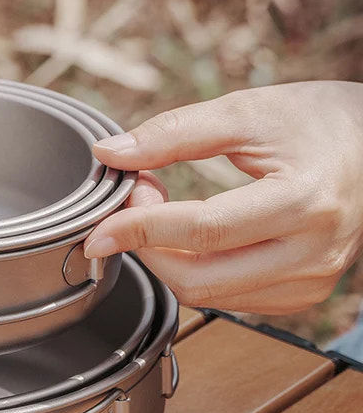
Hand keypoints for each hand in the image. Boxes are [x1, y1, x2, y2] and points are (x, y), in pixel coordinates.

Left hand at [86, 81, 362, 313]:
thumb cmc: (316, 120)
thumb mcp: (244, 112)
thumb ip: (173, 133)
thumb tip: (110, 154)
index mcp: (302, 201)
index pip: (202, 231)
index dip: (140, 229)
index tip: (98, 226)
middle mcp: (314, 252)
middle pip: (200, 277)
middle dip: (148, 246)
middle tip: (136, 198)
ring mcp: (313, 279)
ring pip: (210, 296)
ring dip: (167, 259)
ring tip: (162, 209)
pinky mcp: (306, 292)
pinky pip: (231, 299)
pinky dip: (196, 271)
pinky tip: (189, 236)